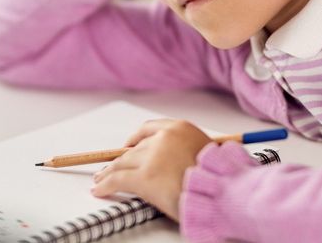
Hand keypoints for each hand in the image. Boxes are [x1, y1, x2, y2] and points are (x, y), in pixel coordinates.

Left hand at [91, 119, 211, 220]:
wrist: (221, 192)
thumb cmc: (220, 179)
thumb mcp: (209, 153)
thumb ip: (189, 150)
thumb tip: (178, 161)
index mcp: (181, 128)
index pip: (149, 129)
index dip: (135, 139)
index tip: (128, 146)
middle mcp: (164, 137)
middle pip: (134, 149)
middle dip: (121, 159)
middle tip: (111, 167)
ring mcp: (152, 156)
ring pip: (122, 163)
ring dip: (110, 172)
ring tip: (101, 179)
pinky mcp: (144, 177)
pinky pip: (117, 179)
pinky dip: (106, 185)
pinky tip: (99, 189)